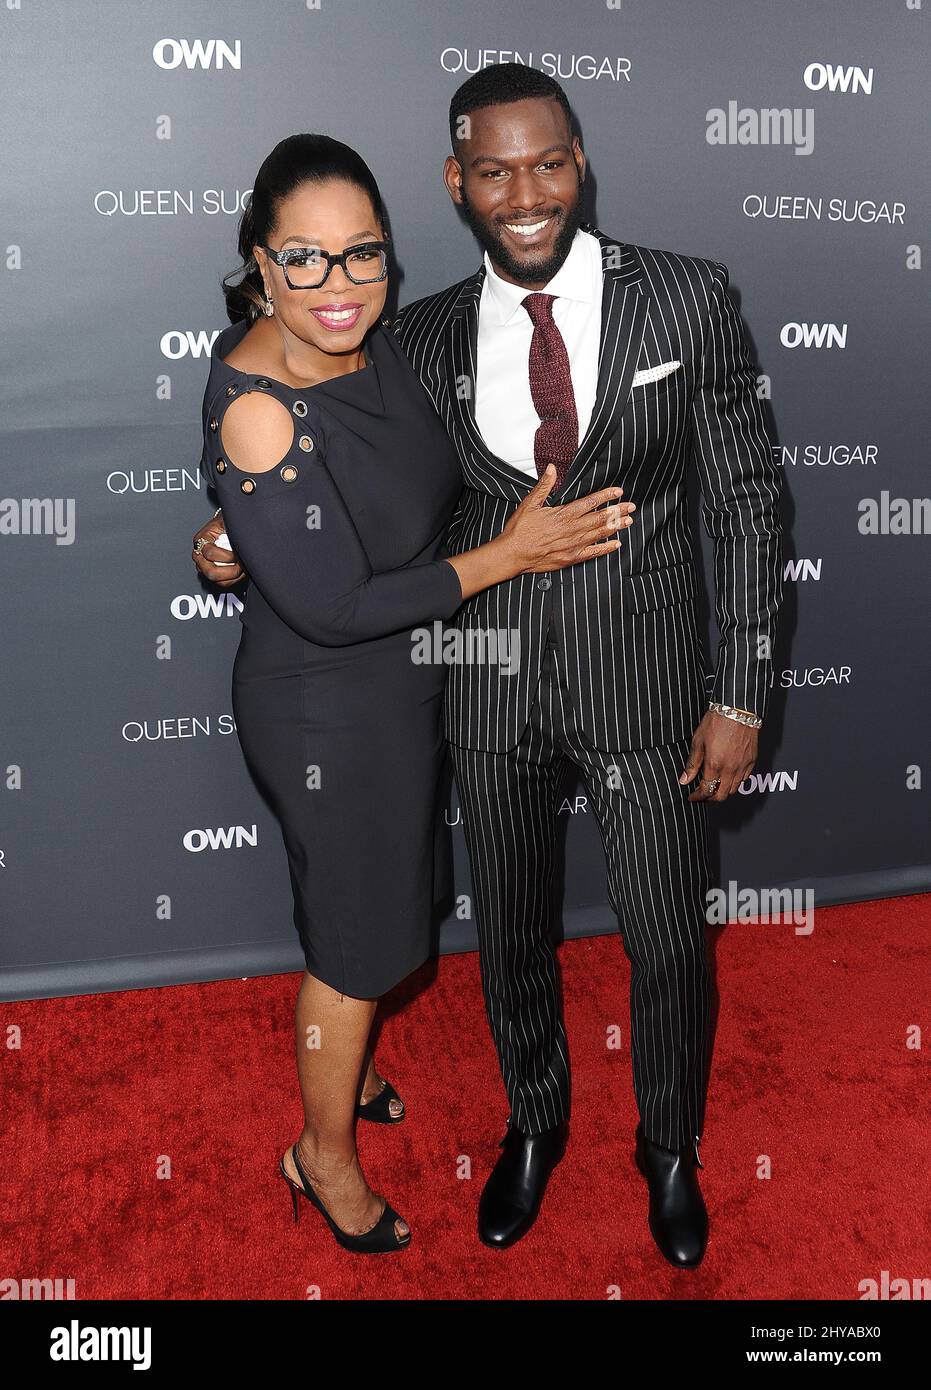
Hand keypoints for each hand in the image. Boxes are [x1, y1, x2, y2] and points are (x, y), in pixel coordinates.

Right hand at [192, 513, 244, 587]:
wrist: (229, 526)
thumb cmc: (227, 522)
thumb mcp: (227, 520)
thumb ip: (229, 526)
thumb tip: (240, 533)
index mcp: (200, 540)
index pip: (209, 553)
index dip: (227, 555)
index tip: (238, 552)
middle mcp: (199, 555)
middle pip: (210, 572)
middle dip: (229, 569)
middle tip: (241, 562)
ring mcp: (204, 566)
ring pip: (217, 580)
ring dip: (233, 575)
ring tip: (242, 565)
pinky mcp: (214, 573)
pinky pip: (223, 583)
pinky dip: (233, 579)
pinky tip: (240, 570)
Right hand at [501, 465, 635, 573]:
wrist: (512, 554)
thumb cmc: (520, 530)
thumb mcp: (530, 504)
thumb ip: (544, 486)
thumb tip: (552, 469)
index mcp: (564, 514)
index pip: (591, 502)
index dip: (606, 496)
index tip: (618, 492)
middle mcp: (572, 529)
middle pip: (600, 518)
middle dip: (617, 511)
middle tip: (631, 506)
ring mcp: (573, 545)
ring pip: (600, 534)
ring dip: (615, 527)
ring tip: (628, 521)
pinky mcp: (571, 558)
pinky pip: (593, 553)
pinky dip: (606, 548)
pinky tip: (616, 544)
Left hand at [679, 710, 757, 800]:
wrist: (737, 710)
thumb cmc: (716, 721)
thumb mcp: (698, 741)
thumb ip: (692, 764)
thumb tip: (684, 780)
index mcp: (714, 764)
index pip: (705, 790)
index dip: (697, 796)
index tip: (692, 797)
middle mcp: (730, 768)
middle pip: (721, 795)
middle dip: (710, 798)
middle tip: (703, 794)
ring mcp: (742, 766)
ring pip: (734, 789)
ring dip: (723, 791)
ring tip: (714, 786)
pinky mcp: (751, 761)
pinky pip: (744, 779)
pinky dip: (735, 782)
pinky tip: (728, 776)